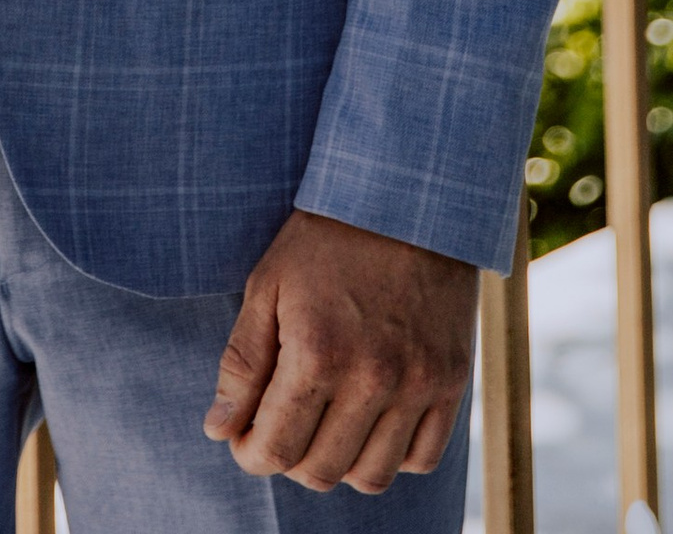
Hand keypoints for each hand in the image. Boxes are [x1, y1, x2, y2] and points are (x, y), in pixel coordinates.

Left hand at [205, 210, 476, 495]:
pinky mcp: (452, 380)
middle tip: (283, 425)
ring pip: (372, 476)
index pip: (276, 450)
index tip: (246, 437)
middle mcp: (372, 377)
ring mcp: (418, 382)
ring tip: (326, 424)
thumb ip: (242, 364)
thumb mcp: (269, 284)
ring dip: (340, 462)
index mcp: (318, 353)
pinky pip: (422, 458)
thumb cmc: (328, 237)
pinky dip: (393, 454)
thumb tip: (219, 430)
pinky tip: (372, 420)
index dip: (251, 454)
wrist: (408, 195)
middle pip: (321, 471)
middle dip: (289, 459)